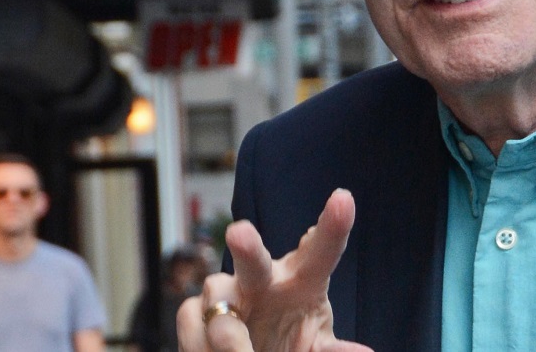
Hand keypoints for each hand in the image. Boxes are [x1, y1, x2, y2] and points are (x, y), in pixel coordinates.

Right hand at [177, 189, 371, 351]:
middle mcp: (265, 278)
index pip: (320, 253)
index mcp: (303, 281)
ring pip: (216, 294)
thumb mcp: (315, 346)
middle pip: (255, 259)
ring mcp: (227, 290)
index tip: (344, 199)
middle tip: (240, 233)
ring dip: (227, 334)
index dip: (333, 227)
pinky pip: (191, 320)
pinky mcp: (195, 307)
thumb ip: (332, 350)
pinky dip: (201, 345)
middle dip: (247, 247)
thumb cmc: (290, 344)